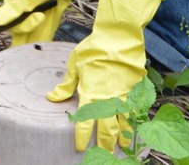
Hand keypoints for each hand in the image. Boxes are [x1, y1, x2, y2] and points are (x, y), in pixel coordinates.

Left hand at [47, 0, 163, 151]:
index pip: (84, 123)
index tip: (79, 148)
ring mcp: (123, 95)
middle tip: (103, 155)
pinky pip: (135, 109)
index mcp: (90, 93)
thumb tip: (52, 98)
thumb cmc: (93, 48)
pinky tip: (136, 127)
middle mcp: (107, 99)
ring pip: (123, 122)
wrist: (118, 36)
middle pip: (106, 129)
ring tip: (123, 147)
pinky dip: (136, 120)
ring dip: (123, 136)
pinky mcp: (135, 89)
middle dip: (104, 144)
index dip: (82, 137)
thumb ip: (65, 84)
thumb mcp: (74, 64)